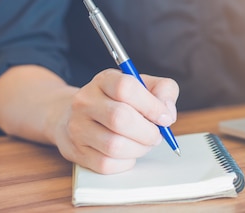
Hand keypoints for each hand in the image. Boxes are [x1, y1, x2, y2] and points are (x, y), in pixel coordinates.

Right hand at [54, 69, 178, 173]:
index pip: (126, 88)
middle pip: (120, 118)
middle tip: (157, 135)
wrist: (79, 116)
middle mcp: (85, 101)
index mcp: (104, 80)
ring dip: (139, 149)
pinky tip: (129, 153)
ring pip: (114, 145)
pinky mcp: (76, 152)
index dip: (152, 106)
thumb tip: (167, 113)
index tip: (165, 118)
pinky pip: (107, 164)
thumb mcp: (144, 86)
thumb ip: (164, 91)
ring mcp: (77, 127)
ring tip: (144, 143)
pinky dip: (126, 162)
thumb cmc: (121, 102)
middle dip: (148, 132)